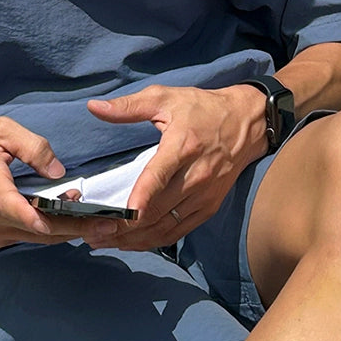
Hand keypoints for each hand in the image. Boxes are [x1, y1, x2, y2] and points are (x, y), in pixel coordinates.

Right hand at [0, 117, 117, 248]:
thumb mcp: (0, 131)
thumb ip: (33, 147)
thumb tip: (59, 171)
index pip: (25, 214)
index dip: (57, 220)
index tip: (88, 218)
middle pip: (41, 231)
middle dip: (78, 229)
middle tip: (111, 224)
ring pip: (37, 238)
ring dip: (67, 231)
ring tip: (98, 222)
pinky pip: (27, 237)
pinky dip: (49, 231)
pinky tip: (70, 221)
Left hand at [85, 84, 268, 249]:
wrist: (248, 123)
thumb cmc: (203, 108)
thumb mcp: (166, 97)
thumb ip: (128, 106)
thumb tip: (94, 107)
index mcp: (182, 146)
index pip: (159, 176)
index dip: (142, 197)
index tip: (124, 213)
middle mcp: (196, 176)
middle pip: (158, 209)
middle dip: (124, 225)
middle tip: (92, 231)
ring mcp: (204, 195)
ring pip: (165, 226)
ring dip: (134, 238)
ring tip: (104, 241)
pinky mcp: (208, 207)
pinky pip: (178, 231)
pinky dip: (154, 240)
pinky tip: (131, 242)